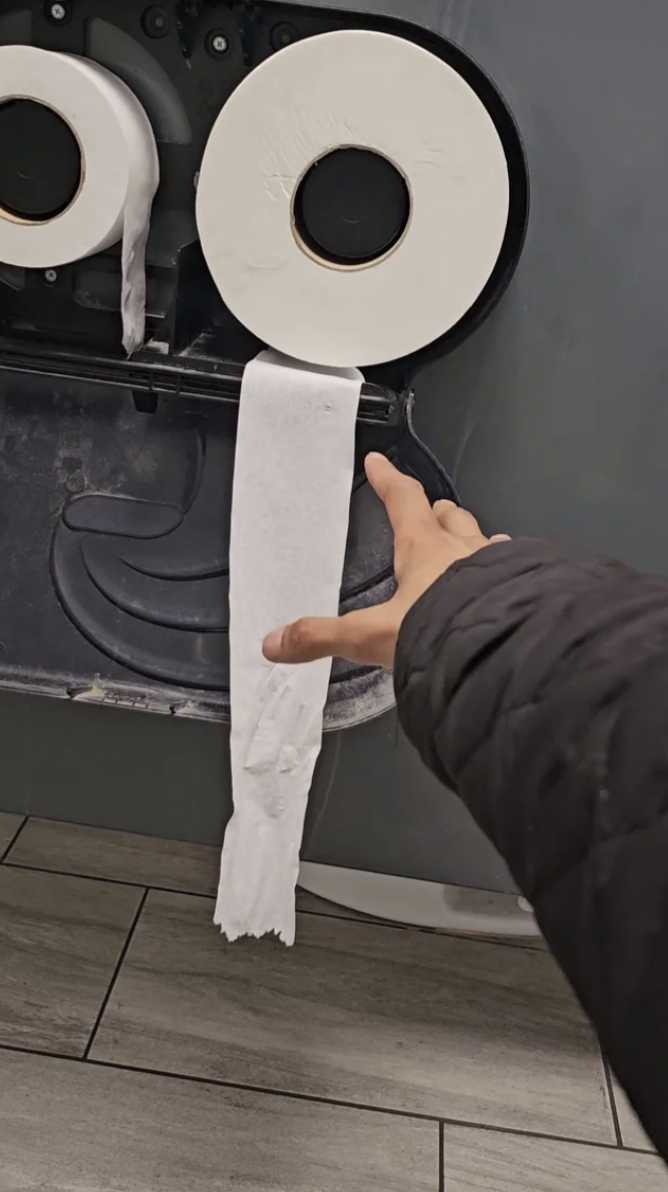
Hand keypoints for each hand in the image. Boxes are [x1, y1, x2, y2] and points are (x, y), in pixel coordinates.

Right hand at [262, 453, 508, 668]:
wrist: (503, 648)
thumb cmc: (437, 629)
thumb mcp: (372, 637)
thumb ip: (324, 638)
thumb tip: (273, 644)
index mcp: (425, 548)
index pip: (404, 501)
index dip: (389, 481)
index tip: (378, 461)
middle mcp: (465, 550)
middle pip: (450, 518)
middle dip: (438, 512)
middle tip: (432, 511)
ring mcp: (501, 568)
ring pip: (486, 542)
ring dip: (476, 542)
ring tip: (475, 547)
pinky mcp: (524, 589)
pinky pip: (514, 573)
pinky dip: (506, 574)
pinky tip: (508, 586)